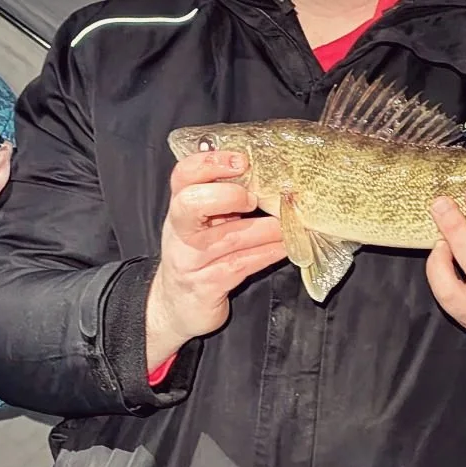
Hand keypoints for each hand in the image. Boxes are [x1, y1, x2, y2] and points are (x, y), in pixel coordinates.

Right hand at [145, 150, 287, 369]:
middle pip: (191, 203)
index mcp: (180, 207)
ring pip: (227, 238)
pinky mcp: (205, 286)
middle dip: (227, 196)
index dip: (210, 162)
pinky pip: (239, 265)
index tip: (241, 161)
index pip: (184, 175)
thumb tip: (270, 177)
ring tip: (288, 224)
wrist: (177, 305)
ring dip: (264, 229)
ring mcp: (189, 260)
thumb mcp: (202, 225)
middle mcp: (180, 231)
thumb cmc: (198, 256)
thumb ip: (222, 200)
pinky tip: (284, 248)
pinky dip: (266, 254)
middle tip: (254, 198)